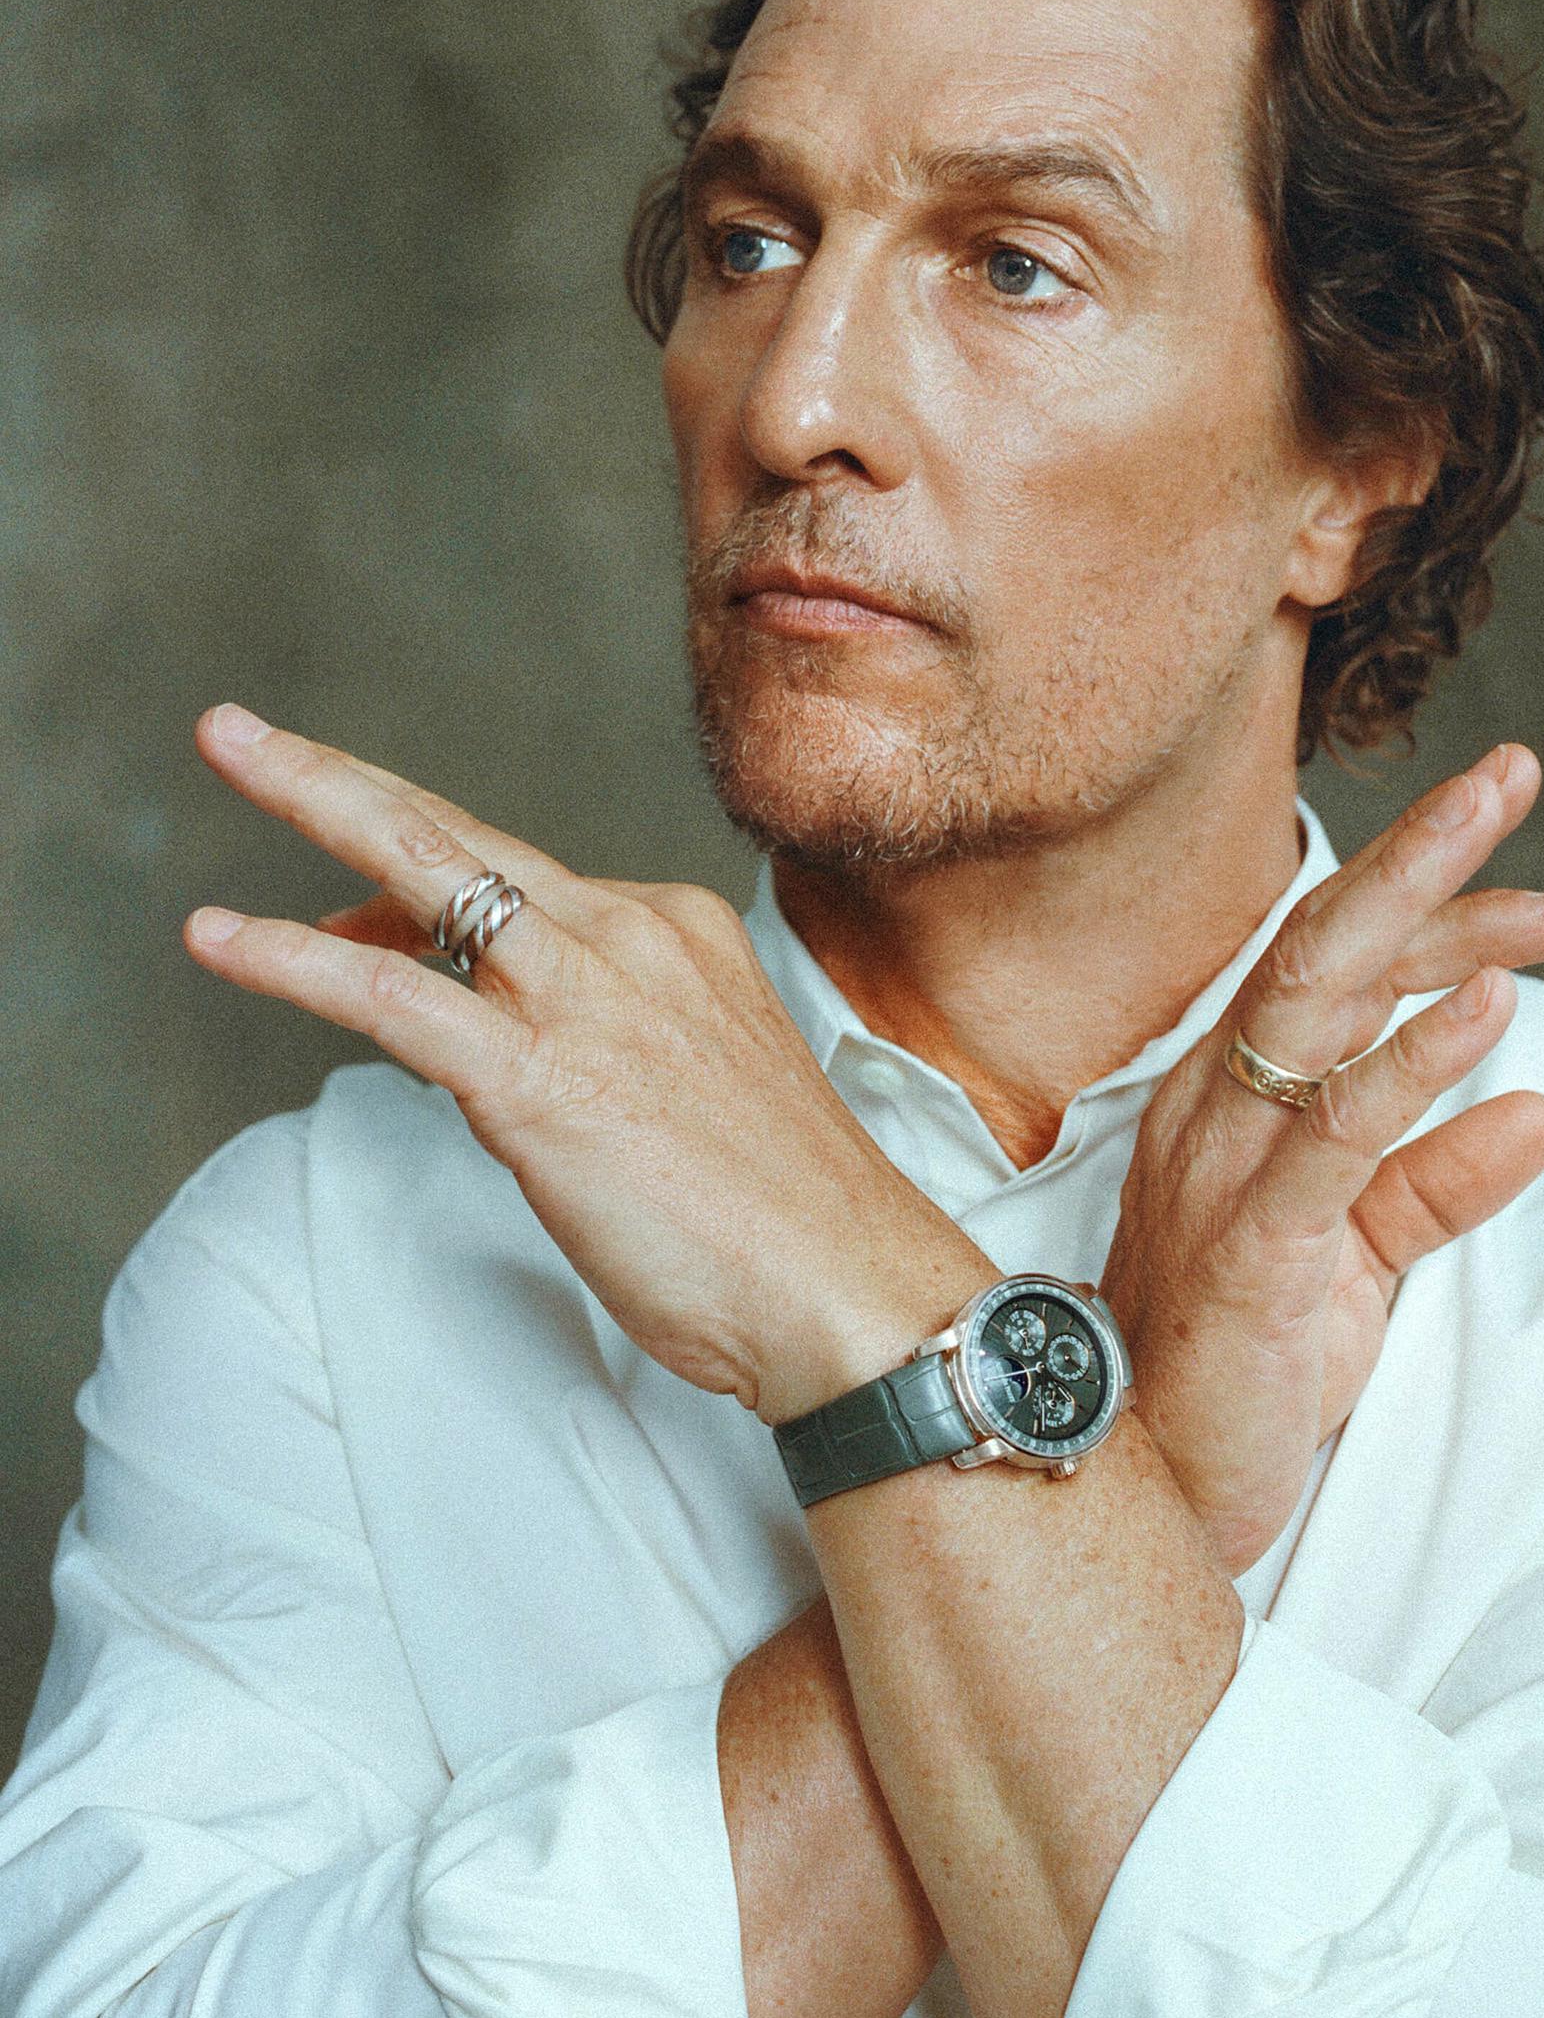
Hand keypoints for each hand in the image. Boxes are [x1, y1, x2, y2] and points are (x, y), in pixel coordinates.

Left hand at [180, 705, 992, 1423]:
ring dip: (310, 799)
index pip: (518, 880)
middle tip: (240, 730)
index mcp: (674, 932)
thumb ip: (598, 1053)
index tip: (354, 909)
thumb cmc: (780, 1220)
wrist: (847, 1286)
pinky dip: (292, 959)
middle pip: (457, 832)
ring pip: (422, 868)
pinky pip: (391, 995)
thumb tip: (496, 1063)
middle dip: (340, 774)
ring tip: (226, 749)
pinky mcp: (539, 1079)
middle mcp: (628, 936)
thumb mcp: (694, 1095)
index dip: (412, 887)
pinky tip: (221, 940)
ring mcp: (584, 998)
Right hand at [1096, 742, 1543, 1574]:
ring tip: (1530, 872)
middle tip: (1516, 771)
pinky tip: (1489, 1010)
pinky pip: (1331, 1138)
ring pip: (1317, 1003)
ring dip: (1426, 920)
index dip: (1442, 910)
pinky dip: (1411, 1065)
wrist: (1141, 1495)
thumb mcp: (1360, 1258)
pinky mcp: (1246, 1247)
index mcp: (1239, 1096)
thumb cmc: (1242, 1365)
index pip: (1341, 967)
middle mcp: (1219, 1104)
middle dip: (1426, 852)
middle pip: (1324, 942)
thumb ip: (1438, 1180)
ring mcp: (1223, 1166)